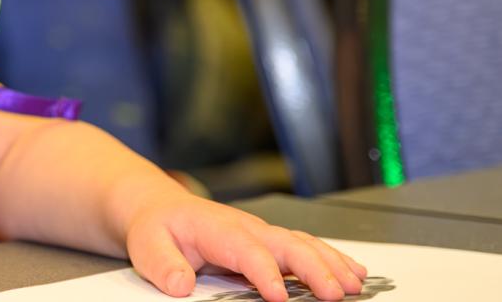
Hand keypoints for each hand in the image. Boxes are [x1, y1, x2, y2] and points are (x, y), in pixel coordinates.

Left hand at [124, 192, 367, 301]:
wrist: (162, 209)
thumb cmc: (158, 229)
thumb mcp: (147, 245)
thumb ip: (162, 265)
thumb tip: (179, 285)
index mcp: (217, 229)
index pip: (246, 250)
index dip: (264, 272)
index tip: (279, 297)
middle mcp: (246, 228)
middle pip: (286, 244)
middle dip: (313, 268)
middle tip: (334, 295)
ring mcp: (262, 235)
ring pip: (303, 244)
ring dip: (330, 264)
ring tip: (353, 286)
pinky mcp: (270, 244)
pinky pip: (305, 248)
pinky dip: (331, 260)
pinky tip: (353, 274)